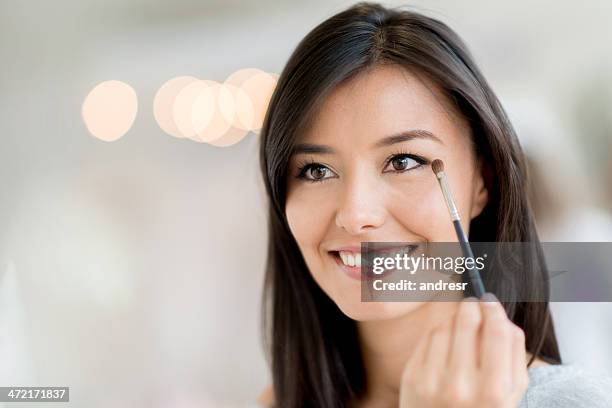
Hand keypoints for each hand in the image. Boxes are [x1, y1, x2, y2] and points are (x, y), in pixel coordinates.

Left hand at [399, 294, 528, 407]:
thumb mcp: (509, 396)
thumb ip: (513, 357)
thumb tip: (502, 316)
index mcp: (493, 392)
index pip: (497, 333)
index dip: (494, 310)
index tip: (490, 301)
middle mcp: (461, 386)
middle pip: (467, 322)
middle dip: (472, 306)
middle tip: (474, 303)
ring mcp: (431, 382)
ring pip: (444, 326)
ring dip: (454, 318)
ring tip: (461, 324)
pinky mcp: (411, 378)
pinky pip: (427, 339)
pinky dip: (438, 332)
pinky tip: (445, 339)